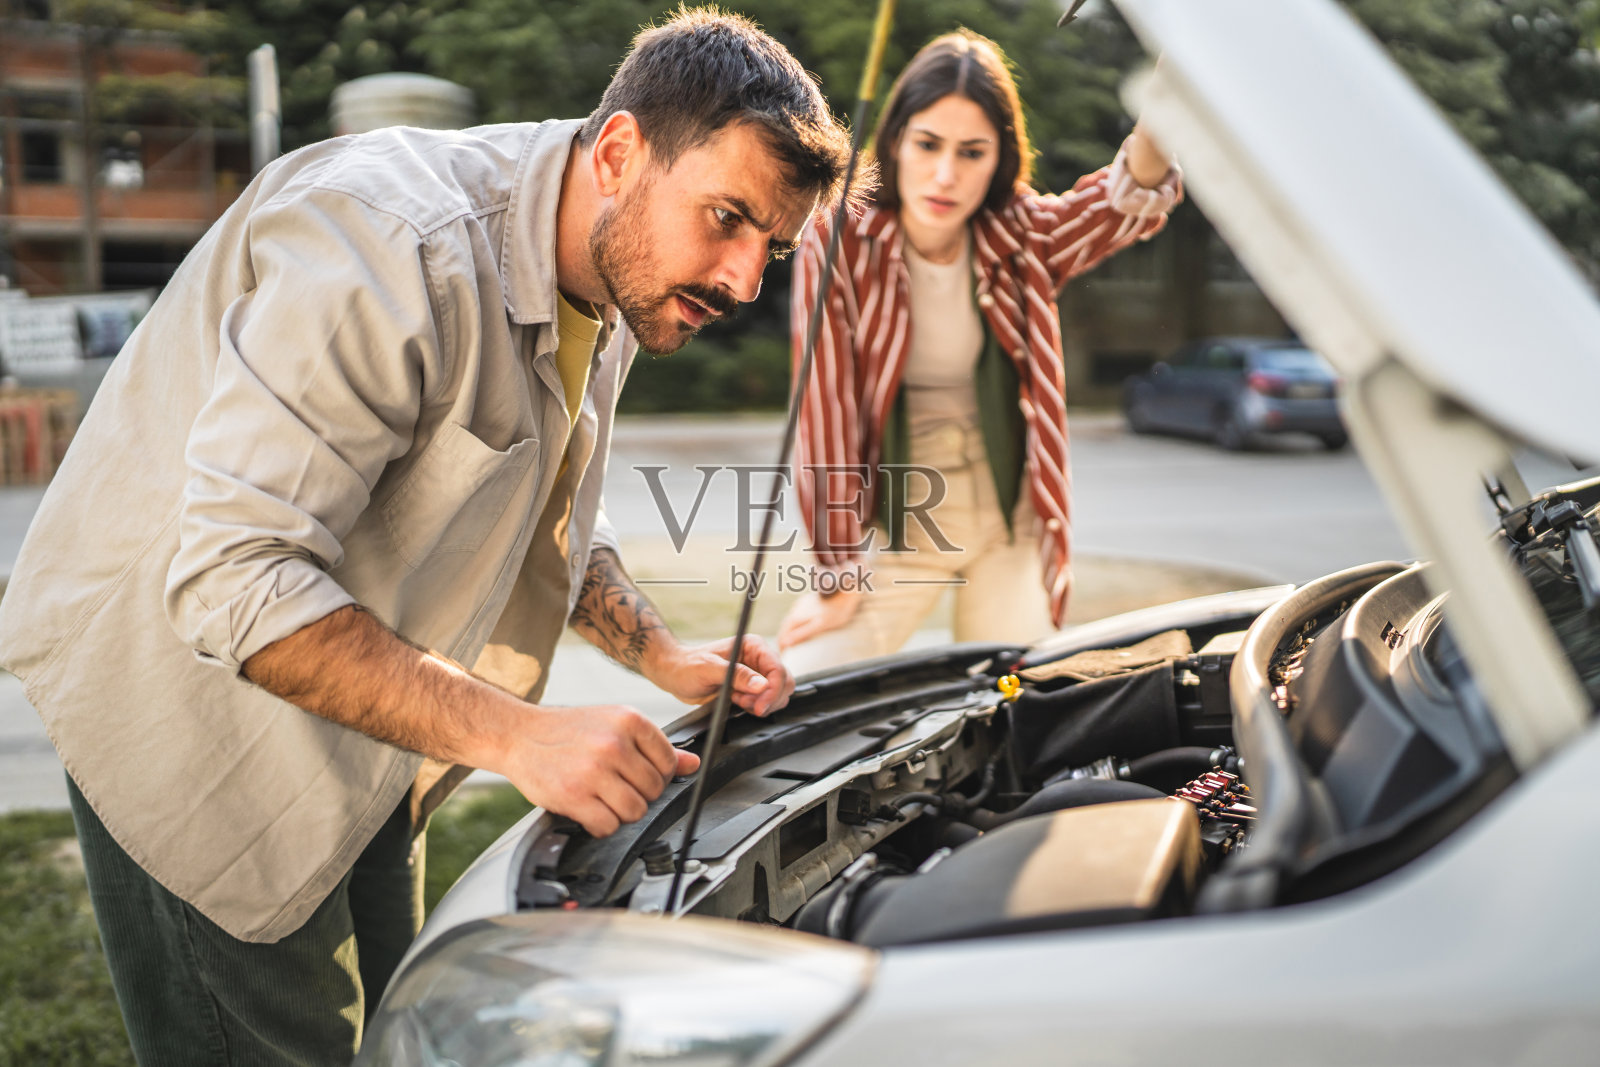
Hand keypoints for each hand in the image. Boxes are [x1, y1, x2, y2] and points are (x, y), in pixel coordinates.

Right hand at [497, 703, 698, 837]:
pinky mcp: (574, 795)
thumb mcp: (614, 724)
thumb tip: (692, 764)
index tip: (637, 775)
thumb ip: (655, 746)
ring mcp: (594, 771)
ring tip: (602, 798)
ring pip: (635, 811)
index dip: (657, 775)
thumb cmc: (569, 730)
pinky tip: (589, 810)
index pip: (669, 763)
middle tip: (615, 787)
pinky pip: (608, 826)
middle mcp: (614, 744)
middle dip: (638, 795)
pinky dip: (601, 825)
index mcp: (630, 720)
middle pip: (654, 790)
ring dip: (621, 812)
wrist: (519, 734)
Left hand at [647, 634, 794, 716]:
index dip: (772, 690)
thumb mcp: (709, 669)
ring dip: (762, 704)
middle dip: (768, 699)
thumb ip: (737, 675)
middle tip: (745, 705)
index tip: (759, 706)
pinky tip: (737, 703)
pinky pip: (767, 702)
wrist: (676, 674)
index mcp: (753, 646)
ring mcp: (757, 674)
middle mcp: (759, 659)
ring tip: (738, 701)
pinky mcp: (752, 689)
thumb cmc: (687, 665)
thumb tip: (761, 685)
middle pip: (784, 683)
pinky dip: (756, 708)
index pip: (777, 669)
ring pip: (779, 694)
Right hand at [778, 590, 861, 649]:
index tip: (785, 658)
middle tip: (787, 653)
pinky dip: (797, 625)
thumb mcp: (820, 625)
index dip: (782, 648)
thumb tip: (785, 643)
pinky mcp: (808, 601)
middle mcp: (795, 609)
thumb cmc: (836, 610)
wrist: (845, 590)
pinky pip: (797, 616)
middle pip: (785, 628)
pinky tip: (803, 628)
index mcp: (796, 617)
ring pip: (791, 621)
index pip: (782, 636)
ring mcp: (801, 604)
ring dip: (789, 632)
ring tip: (793, 643)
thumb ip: (802, 634)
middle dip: (784, 640)